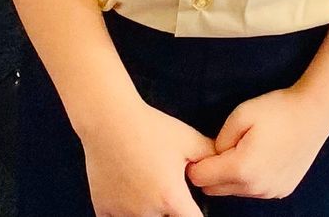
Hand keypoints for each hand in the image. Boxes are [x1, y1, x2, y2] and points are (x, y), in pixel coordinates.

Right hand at [78, 98, 212, 216]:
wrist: (110, 121)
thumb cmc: (151, 129)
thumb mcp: (189, 140)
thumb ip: (211, 157)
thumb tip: (225, 166)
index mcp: (170, 197)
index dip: (197, 214)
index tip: (195, 206)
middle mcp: (146, 211)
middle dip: (171, 211)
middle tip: (169, 189)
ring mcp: (122, 213)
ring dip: (149, 212)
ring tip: (149, 189)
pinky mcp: (103, 209)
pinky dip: (125, 212)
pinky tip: (128, 196)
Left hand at [186, 85, 328, 202]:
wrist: (316, 110)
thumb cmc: (278, 109)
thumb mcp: (240, 114)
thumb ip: (218, 141)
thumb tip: (211, 158)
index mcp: (241, 168)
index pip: (199, 178)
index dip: (197, 162)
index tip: (206, 148)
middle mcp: (255, 187)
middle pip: (214, 189)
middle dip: (213, 172)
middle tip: (228, 147)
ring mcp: (270, 192)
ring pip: (235, 191)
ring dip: (233, 176)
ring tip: (249, 149)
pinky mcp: (282, 190)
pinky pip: (254, 190)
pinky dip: (252, 178)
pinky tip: (265, 157)